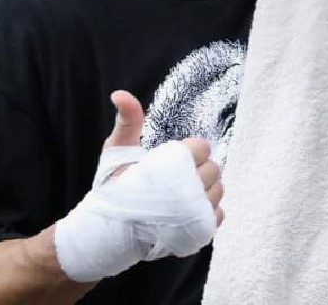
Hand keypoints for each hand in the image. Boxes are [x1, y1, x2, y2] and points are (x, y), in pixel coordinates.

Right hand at [54, 91, 223, 281]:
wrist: (109, 232)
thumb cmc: (113, 189)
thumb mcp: (116, 150)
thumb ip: (128, 120)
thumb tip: (119, 93)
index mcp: (173, 164)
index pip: (202, 147)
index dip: (190, 151)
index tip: (174, 159)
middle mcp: (190, 189)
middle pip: (213, 168)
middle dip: (198, 169)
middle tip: (176, 177)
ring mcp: (195, 212)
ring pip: (218, 191)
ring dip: (206, 189)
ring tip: (183, 193)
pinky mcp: (199, 231)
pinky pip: (218, 215)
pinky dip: (209, 212)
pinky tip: (190, 210)